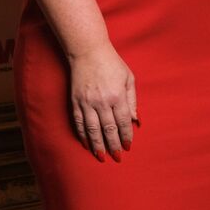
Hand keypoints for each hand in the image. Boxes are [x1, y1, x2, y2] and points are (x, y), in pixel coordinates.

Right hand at [69, 43, 137, 161]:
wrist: (88, 51)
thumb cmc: (112, 63)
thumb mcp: (128, 77)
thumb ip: (132, 99)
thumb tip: (134, 120)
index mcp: (117, 95)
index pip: (123, 122)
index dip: (125, 136)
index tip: (128, 146)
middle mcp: (102, 101)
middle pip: (108, 129)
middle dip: (113, 145)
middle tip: (117, 157)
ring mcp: (87, 102)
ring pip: (92, 130)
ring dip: (97, 145)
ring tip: (102, 156)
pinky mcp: (75, 102)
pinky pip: (79, 123)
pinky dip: (83, 135)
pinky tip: (87, 144)